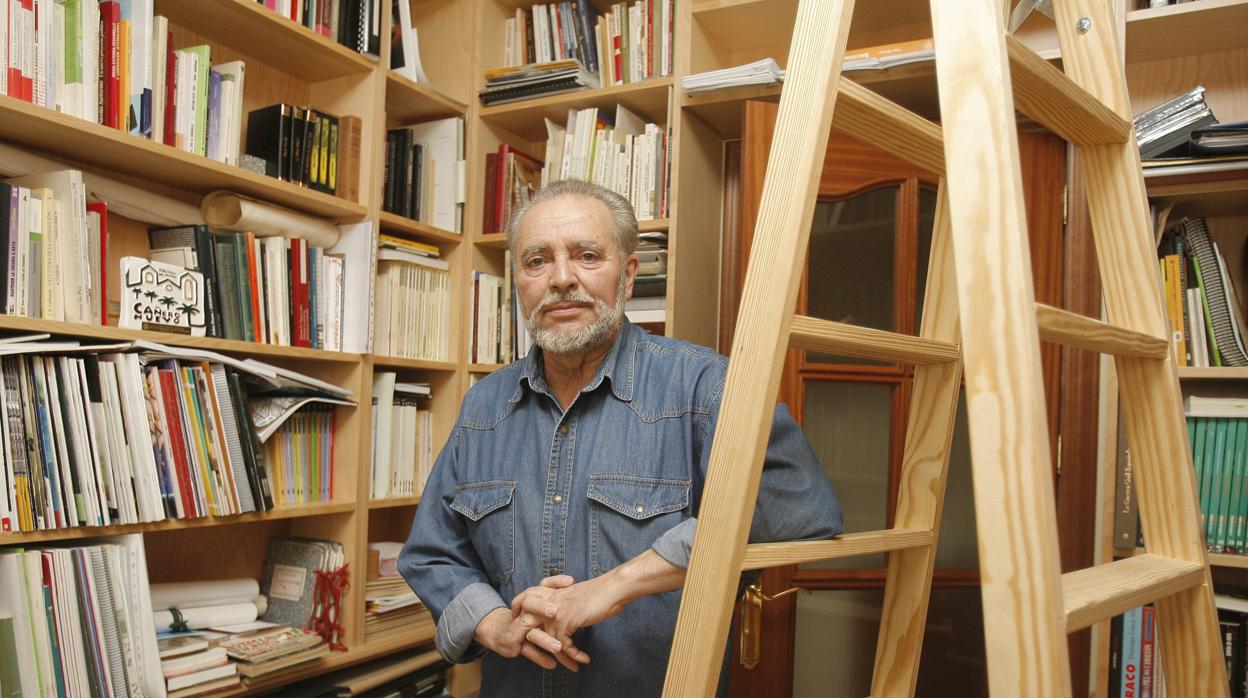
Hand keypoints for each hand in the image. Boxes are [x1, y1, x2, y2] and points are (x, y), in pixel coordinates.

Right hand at [474, 577, 584, 671]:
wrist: (499, 632)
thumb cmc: (525, 618)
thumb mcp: (538, 604)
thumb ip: (553, 594)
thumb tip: (573, 582)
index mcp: (531, 598)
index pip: (542, 585)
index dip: (555, 582)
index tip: (570, 582)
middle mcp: (523, 611)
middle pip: (529, 604)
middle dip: (542, 607)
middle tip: (555, 611)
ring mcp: (518, 627)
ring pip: (531, 632)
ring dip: (545, 640)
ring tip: (559, 647)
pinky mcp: (514, 643)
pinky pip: (528, 651)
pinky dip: (540, 658)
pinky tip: (552, 664)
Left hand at [511, 574, 627, 657]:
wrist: (612, 589)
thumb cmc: (600, 593)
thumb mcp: (575, 597)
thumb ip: (563, 605)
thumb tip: (561, 622)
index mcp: (550, 593)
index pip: (525, 600)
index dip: (521, 615)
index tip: (526, 632)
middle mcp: (548, 602)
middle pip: (530, 627)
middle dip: (534, 647)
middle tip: (545, 661)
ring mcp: (554, 611)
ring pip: (550, 642)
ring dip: (563, 658)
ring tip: (573, 666)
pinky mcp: (564, 621)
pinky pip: (563, 645)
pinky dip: (574, 655)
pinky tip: (583, 659)